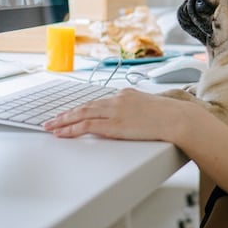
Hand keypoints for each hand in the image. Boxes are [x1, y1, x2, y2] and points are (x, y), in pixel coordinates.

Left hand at [43, 88, 190, 139]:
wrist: (176, 118)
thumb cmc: (169, 116)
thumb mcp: (148, 107)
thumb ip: (135, 110)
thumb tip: (130, 118)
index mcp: (125, 94)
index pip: (97, 102)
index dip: (81, 109)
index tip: (70, 113)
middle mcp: (116, 100)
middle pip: (85, 106)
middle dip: (66, 114)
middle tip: (51, 120)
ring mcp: (114, 112)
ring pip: (81, 114)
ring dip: (64, 121)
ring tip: (51, 127)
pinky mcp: (114, 125)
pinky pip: (87, 126)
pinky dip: (72, 129)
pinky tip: (63, 133)